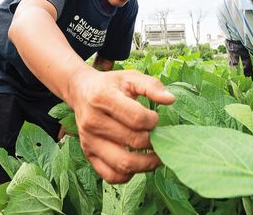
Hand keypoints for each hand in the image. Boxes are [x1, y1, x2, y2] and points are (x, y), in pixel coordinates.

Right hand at [65, 68, 174, 183]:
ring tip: (157, 156)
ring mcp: (89, 140)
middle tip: (160, 137)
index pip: (137, 118)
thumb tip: (170, 99)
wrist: (81, 92)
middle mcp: (92, 121)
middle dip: (154, 141)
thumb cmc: (111, 85)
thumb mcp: (130, 77)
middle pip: (133, 141)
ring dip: (146, 164)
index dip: (153, 121)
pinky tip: (137, 163)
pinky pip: (111, 176)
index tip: (155, 118)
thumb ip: (152, 86)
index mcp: (102, 98)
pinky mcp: (88, 154)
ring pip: (123, 164)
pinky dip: (128, 175)